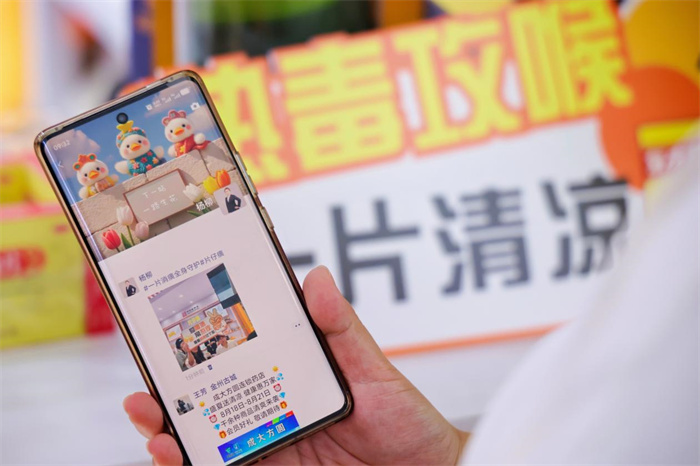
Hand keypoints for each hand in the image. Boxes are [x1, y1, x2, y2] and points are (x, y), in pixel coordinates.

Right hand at [124, 266, 468, 464]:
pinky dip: (196, 465)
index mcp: (292, 375)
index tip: (168, 332)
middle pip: (211, 401)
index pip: (238, 356)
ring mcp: (272, 445)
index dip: (199, 348)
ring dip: (171, 433)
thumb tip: (316, 278)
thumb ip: (341, 329)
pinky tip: (180, 457)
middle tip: (144, 390)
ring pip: (209, 439)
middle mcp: (274, 410)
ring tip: (153, 424)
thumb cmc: (407, 422)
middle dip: (169, 395)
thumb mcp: (373, 371)